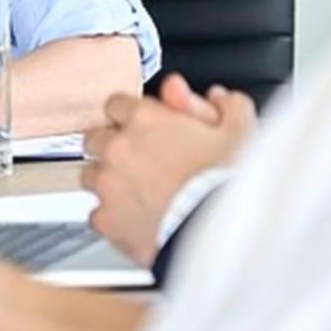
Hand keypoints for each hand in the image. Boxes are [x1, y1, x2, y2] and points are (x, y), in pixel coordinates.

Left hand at [82, 74, 255, 265]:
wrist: (221, 232)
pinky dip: (112, 217)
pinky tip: (135, 220)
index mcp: (145, 119)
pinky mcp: (105, 218)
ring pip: (90, 174)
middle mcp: (118, 147)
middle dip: (113, 146)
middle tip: (139, 161)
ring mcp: (107, 184)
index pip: (116, 104)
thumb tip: (216, 98)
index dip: (130, 116)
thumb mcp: (240, 132)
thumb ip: (226, 106)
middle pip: (96, 138)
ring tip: (137, 192)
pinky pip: (97, 214)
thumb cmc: (227, 182)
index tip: (142, 128)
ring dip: (108, 181)